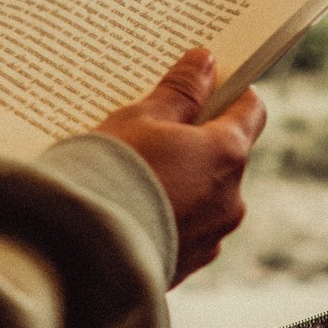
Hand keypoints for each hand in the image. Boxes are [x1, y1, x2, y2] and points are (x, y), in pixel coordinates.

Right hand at [94, 48, 266, 285]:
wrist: (78, 254)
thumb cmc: (111, 173)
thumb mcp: (140, 119)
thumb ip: (179, 90)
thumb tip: (205, 62)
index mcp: (226, 155)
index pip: (250, 110)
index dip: (228, 91)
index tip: (203, 83)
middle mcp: (230, 200)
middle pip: (224, 154)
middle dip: (195, 138)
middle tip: (153, 127)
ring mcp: (210, 237)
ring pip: (203, 193)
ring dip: (180, 179)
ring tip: (133, 172)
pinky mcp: (186, 265)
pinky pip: (183, 228)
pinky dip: (166, 213)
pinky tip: (130, 206)